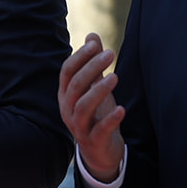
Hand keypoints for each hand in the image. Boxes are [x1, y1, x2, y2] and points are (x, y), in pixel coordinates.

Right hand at [59, 33, 125, 182]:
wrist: (99, 151)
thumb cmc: (96, 114)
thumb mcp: (93, 87)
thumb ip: (91, 64)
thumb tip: (92, 36)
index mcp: (65, 95)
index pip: (67, 72)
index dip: (79, 57)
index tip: (95, 44)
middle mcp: (67, 110)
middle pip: (74, 86)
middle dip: (91, 68)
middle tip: (109, 54)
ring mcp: (78, 127)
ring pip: (82, 107)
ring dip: (98, 91)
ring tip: (115, 76)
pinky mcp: (92, 141)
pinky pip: (98, 130)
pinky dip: (109, 120)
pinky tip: (121, 109)